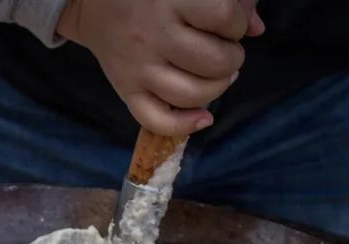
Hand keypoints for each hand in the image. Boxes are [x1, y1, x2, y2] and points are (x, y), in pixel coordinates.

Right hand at [58, 0, 263, 135]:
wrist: (91, 2)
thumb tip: (256, 28)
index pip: (224, 18)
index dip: (237, 24)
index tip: (228, 22)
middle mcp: (153, 35)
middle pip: (214, 62)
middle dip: (231, 59)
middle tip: (224, 50)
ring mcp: (138, 67)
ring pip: (193, 94)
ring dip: (217, 88)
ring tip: (217, 75)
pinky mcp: (126, 89)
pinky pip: (158, 121)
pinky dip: (186, 126)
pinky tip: (204, 117)